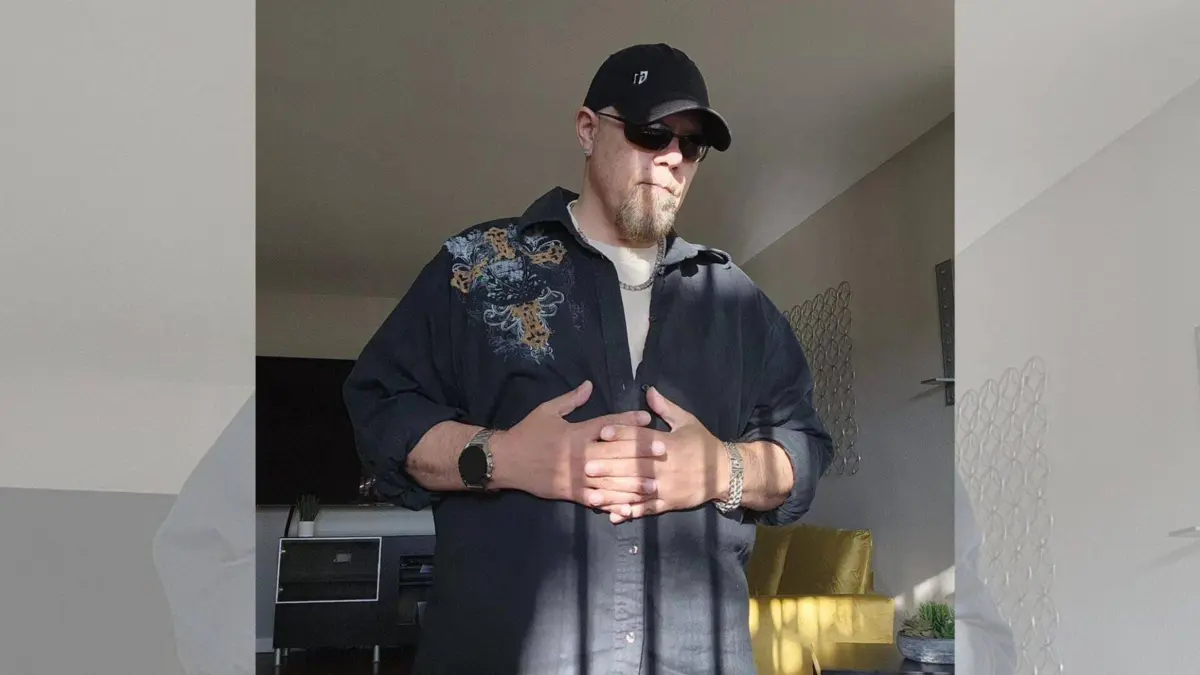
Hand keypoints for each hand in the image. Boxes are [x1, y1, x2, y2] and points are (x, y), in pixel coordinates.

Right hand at [489, 380, 661, 507]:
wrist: (506, 461)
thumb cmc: (528, 433)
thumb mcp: (547, 411)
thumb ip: (571, 400)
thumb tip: (589, 385)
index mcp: (576, 433)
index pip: (607, 425)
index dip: (628, 422)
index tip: (648, 420)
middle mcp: (580, 455)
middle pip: (615, 454)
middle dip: (640, 453)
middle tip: (663, 453)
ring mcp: (577, 476)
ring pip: (610, 481)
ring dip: (633, 483)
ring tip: (654, 485)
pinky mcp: (571, 493)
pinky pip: (596, 500)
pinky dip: (613, 505)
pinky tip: (630, 508)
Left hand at [586, 386, 729, 523]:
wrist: (725, 473)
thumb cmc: (703, 444)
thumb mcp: (687, 422)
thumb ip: (666, 408)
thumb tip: (648, 390)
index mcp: (669, 444)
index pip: (642, 438)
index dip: (622, 434)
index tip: (601, 432)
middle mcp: (666, 467)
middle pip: (634, 466)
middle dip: (609, 467)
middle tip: (586, 466)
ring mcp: (667, 488)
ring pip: (637, 491)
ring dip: (614, 494)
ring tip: (593, 495)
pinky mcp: (669, 503)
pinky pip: (648, 509)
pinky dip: (631, 513)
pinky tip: (614, 516)